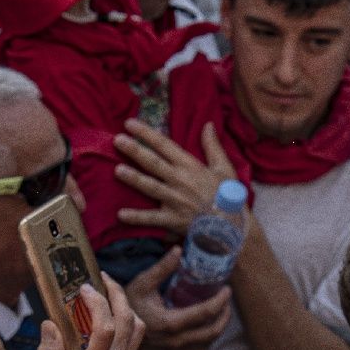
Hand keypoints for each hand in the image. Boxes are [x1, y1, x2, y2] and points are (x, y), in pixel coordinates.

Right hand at [36, 277, 146, 349]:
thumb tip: (50, 325)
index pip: (106, 326)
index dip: (97, 302)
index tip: (83, 288)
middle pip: (129, 321)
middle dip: (117, 294)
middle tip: (101, 279)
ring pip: (137, 329)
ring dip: (125, 306)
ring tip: (106, 292)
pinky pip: (134, 339)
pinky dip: (126, 320)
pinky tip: (110, 315)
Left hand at [113, 120, 236, 233]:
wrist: (233, 226)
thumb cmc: (228, 197)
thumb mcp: (224, 167)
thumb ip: (213, 146)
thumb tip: (208, 125)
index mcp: (190, 166)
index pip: (164, 145)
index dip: (146, 134)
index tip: (129, 123)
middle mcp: (179, 181)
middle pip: (153, 163)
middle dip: (135, 150)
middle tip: (117, 140)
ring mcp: (175, 201)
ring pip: (150, 187)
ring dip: (133, 178)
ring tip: (117, 170)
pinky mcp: (173, 220)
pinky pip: (152, 219)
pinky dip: (137, 218)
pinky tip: (121, 215)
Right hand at [125, 248, 231, 349]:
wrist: (113, 331)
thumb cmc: (127, 306)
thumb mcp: (141, 284)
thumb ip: (161, 268)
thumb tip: (178, 249)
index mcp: (170, 323)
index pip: (205, 313)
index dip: (220, 301)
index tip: (227, 289)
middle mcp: (177, 340)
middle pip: (213, 331)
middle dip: (225, 314)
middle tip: (227, 298)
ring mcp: (177, 348)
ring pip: (209, 340)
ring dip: (220, 324)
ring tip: (223, 308)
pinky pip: (200, 344)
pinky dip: (209, 331)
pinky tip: (209, 318)